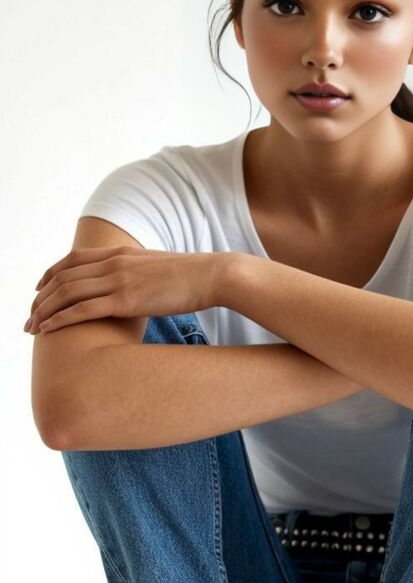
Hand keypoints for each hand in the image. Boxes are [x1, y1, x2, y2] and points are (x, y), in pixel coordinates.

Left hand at [25, 247, 234, 333]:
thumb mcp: (160, 268)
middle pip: (63, 277)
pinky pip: (82, 309)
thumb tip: (137, 287)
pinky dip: (60, 319)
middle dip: (41, 298)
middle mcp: (114, 262)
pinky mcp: (125, 299)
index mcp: (121, 253)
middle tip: (29, 316)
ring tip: (31, 327)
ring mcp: (118, 279)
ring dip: (44, 310)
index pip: (74, 259)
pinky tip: (48, 329)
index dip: (51, 274)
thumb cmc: (193, 277)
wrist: (213, 275)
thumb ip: (140, 274)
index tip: (39, 289)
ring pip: (66, 292)